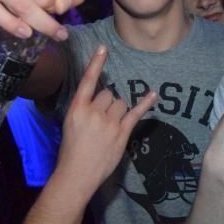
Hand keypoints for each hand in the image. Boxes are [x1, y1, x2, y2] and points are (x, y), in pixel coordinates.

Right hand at [57, 45, 156, 188]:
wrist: (76, 174)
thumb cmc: (70, 151)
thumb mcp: (70, 124)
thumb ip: (84, 110)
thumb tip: (99, 101)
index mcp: (77, 108)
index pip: (88, 81)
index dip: (96, 63)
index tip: (104, 48)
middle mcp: (94, 112)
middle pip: (109, 94)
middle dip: (107, 104)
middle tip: (100, 122)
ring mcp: (109, 122)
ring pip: (121, 103)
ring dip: (118, 111)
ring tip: (108, 128)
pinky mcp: (122, 133)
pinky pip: (135, 113)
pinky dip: (145, 103)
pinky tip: (153, 94)